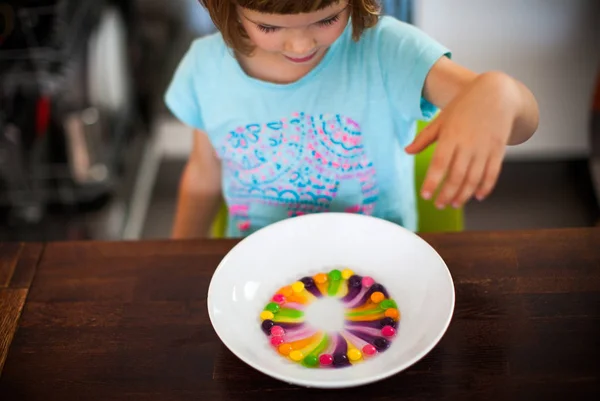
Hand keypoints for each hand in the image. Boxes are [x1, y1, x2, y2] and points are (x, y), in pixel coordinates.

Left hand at [405, 72, 518, 208]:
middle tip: (438, 205)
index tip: (425, 196)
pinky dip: (486, 187)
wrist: (496, 93)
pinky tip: (478, 197)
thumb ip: (424, 137)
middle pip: (456, 176)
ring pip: (474, 178)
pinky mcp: (498, 149)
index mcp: (451, 136)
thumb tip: (407, 151)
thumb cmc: (464, 106)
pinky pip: (492, 173)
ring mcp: (485, 147)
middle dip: (447, 194)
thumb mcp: (441, 119)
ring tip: (454, 204)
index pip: (439, 164)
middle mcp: (468, 144)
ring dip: (464, 195)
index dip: (432, 182)